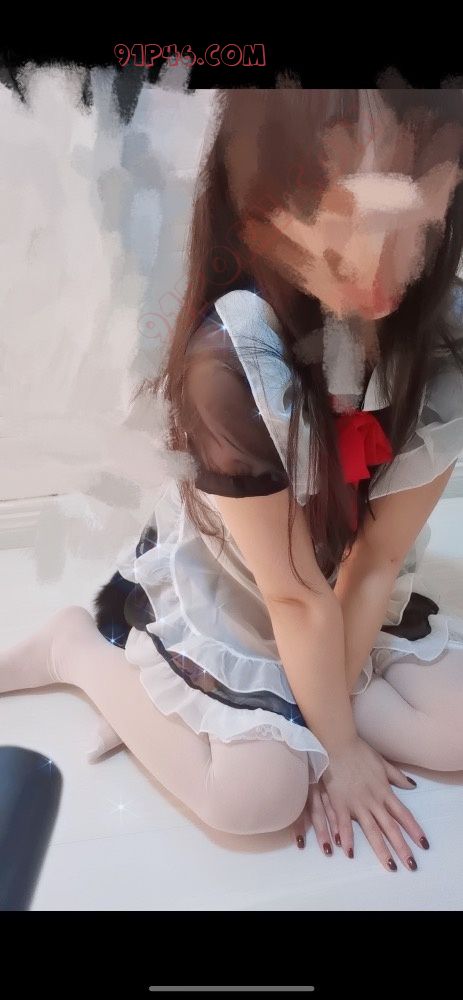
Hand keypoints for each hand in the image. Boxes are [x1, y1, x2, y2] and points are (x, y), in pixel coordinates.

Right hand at [292, 735, 429, 871]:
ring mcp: (356, 802)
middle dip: (402, 847)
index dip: (414, 829)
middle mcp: (373, 800)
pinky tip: (349, 852)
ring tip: (390, 866)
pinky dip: (347, 838)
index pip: (403, 814)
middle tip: (411, 865)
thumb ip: (396, 776)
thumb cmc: (359, 751)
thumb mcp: (382, 762)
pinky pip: (343, 824)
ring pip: (372, 830)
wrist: (337, 743)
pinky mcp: (339, 802)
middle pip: (391, 828)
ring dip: (381, 850)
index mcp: (384, 791)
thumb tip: (412, 785)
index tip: (423, 844)